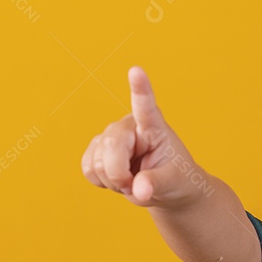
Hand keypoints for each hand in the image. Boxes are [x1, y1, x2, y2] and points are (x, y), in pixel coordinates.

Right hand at [81, 66, 200, 207]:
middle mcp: (128, 125)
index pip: (146, 106)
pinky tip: (116, 179)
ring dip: (112, 181)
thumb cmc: (174, 178)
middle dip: (119, 175)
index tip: (136, 71)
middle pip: (110, 147)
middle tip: (137, 185)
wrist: (163, 186)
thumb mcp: (172, 183)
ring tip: (131, 180)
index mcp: (153, 126)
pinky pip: (87, 168)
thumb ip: (155, 185)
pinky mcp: (97, 148)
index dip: (140, 88)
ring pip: (96, 162)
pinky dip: (101, 182)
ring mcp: (110, 135)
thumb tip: (139, 191)